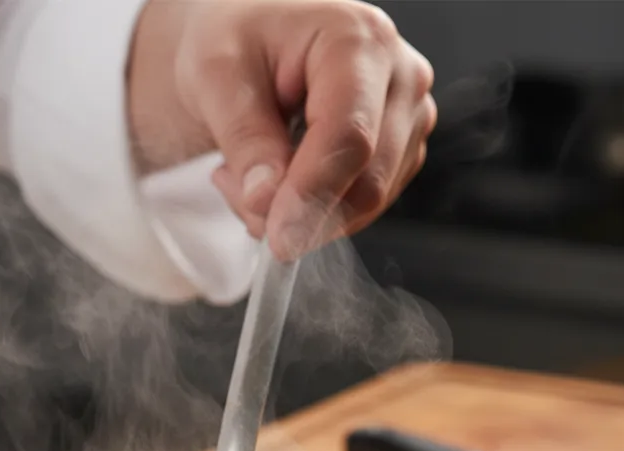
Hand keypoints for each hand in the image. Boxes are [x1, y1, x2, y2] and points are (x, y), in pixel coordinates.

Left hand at [128, 0, 436, 259]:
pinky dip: (313, 215)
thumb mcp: (218, 75)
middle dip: (298, 211)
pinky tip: (279, 181)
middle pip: (366, 181)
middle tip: (237, 190)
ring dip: (300, 215)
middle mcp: (399, 77)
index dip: (313, 196)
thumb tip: (266, 199)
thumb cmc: (238, 44)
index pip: (350, 138)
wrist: (249, 45)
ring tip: (250, 175)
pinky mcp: (398, 154)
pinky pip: (359, 211)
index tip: (279, 237)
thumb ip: (244, 137)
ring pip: (364, 205)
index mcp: (359, 40)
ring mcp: (406, 118)